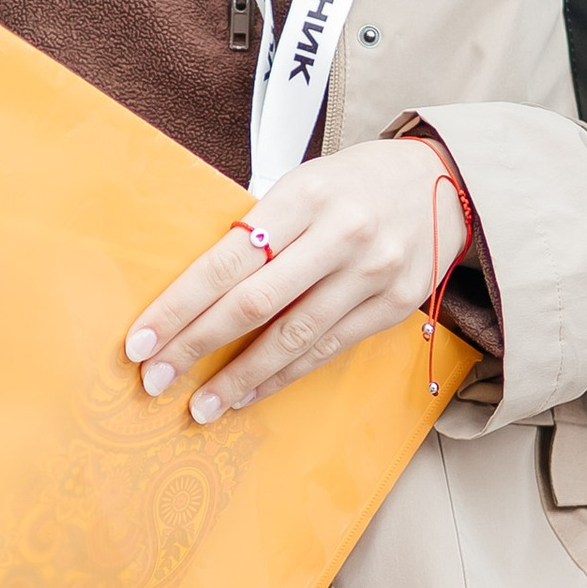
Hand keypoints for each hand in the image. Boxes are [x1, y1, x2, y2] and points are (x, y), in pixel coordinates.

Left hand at [125, 136, 469, 425]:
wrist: (444, 182)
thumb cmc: (356, 183)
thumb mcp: (306, 182)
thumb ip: (261, 227)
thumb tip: (198, 287)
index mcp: (306, 193)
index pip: (228, 258)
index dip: (181, 304)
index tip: (142, 338)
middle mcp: (341, 233)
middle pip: (254, 302)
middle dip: (197, 345)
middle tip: (155, 378)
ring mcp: (372, 272)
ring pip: (293, 336)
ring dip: (240, 377)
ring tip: (201, 406)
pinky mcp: (394, 305)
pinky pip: (328, 349)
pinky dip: (284, 376)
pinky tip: (250, 393)